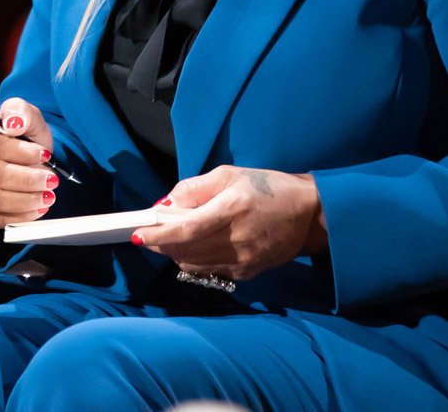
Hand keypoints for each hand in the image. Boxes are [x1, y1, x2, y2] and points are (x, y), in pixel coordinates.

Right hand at [0, 97, 60, 227]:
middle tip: (52, 180)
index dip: (21, 153)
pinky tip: (35, 209)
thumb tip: (14, 123)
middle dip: (26, 180)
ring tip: (48, 196)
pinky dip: (16, 217)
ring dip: (24, 201)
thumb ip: (20, 111)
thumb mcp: (24, 114)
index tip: (45, 155)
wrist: (17, 156)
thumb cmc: (19, 134)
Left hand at [136, 165, 325, 281]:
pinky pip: (210, 270)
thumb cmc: (268, 188)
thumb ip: (193, 189)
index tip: (138, 234)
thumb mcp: (229, 175)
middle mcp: (238, 238)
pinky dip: (195, 260)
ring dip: (176, 254)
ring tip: (173, 239)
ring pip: (194, 264)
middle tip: (150, 234)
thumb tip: (165, 205)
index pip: (186, 230)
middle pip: (186, 251)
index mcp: (232, 208)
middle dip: (162, 244)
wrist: (309, 213)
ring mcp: (244, 259)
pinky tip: (197, 247)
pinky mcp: (248, 272)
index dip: (159, 235)